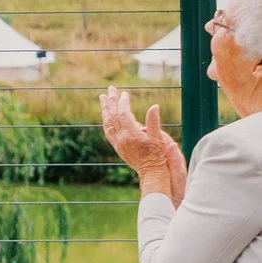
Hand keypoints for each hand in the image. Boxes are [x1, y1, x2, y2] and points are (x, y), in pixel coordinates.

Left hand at [102, 87, 187, 202]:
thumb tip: (154, 106)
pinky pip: (108, 130)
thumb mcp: (159, 138)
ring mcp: (118, 142)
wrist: (152, 173)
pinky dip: (106, 120)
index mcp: (131, 134)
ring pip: (108, 122)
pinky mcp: (117, 146)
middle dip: (111, 101)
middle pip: (113, 115)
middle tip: (110, 89)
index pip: (123, 113)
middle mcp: (121, 138)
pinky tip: (106, 115)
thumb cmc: (159, 156)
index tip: (124, 93)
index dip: (123, 102)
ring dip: (106, 109)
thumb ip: (154, 122)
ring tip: (104, 98)